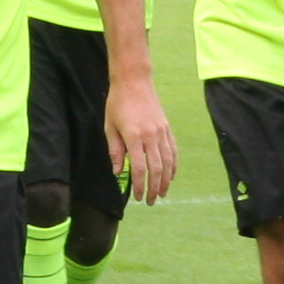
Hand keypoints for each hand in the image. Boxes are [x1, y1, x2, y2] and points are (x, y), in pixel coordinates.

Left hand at [105, 75, 178, 203]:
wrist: (134, 81)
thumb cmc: (117, 104)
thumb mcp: (110, 127)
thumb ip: (115, 151)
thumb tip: (118, 172)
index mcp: (134, 137)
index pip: (139, 168)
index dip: (139, 185)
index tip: (136, 197)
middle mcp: (151, 136)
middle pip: (156, 169)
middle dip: (153, 188)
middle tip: (150, 201)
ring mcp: (161, 132)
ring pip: (168, 162)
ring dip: (165, 181)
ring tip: (161, 194)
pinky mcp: (167, 128)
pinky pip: (173, 151)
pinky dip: (173, 166)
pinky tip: (170, 176)